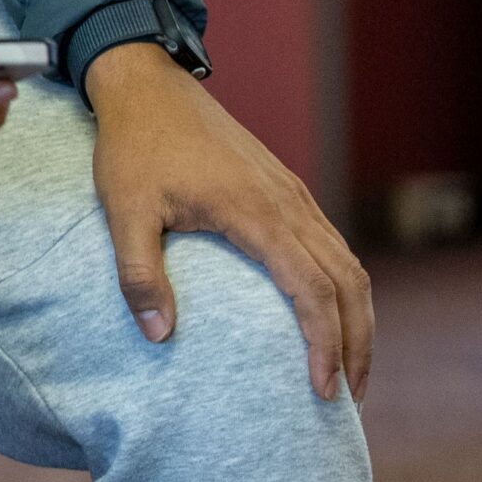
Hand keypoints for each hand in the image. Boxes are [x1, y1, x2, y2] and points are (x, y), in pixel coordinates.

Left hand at [88, 41, 373, 400]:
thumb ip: (138, 274)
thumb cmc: (133, 145)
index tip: (322, 390)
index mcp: (256, 212)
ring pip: (348, 263)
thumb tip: (159, 337)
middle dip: (357, 344)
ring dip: (358, 317)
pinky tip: (330, 312)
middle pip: (348, 283)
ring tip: (348, 368)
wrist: (146, 83)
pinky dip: (343, 285)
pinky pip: (332, 243)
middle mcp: (288, 203)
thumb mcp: (124, 209)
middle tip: (349, 398)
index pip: (313, 290)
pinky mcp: (286, 188)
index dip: (325, 344)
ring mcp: (292, 193)